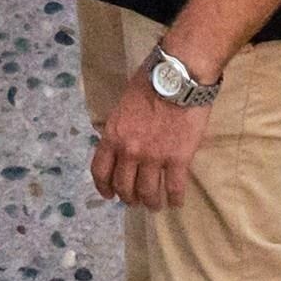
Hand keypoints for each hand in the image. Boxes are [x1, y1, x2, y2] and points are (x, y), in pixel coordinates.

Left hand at [91, 80, 210, 211]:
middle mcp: (130, 151)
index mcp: (113, 135)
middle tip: (135, 200)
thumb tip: (122, 141)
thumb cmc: (151, 81)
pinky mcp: (178, 159)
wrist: (179, 76)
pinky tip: (176, 202)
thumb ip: (121, 127)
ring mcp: (154, 157)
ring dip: (151, 202)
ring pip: (148, 193)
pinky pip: (174, 188)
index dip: (103, 187)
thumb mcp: (124, 104)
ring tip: (155, 204)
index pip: (100, 171)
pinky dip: (174, 199)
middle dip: (129, 198)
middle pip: (124, 187)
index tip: (109, 195)